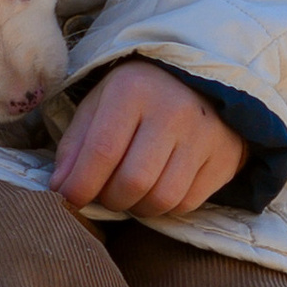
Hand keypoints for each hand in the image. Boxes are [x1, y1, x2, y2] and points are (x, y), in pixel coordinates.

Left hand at [51, 62, 243, 217]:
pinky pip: (187, 203)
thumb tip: (61, 189)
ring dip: (137, 206)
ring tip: (130, 191)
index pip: (102, 151)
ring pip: (162, 198)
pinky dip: (165, 206)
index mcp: (133, 90)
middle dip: (110, 199)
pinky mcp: (224, 156)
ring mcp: (204, 135)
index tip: (69, 198)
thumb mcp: (99, 105)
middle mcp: (173, 110)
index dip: (80, 185)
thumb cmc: (137, 95)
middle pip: (133, 181)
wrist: (197, 79)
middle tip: (104, 193)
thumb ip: (76, 145)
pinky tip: (158, 187)